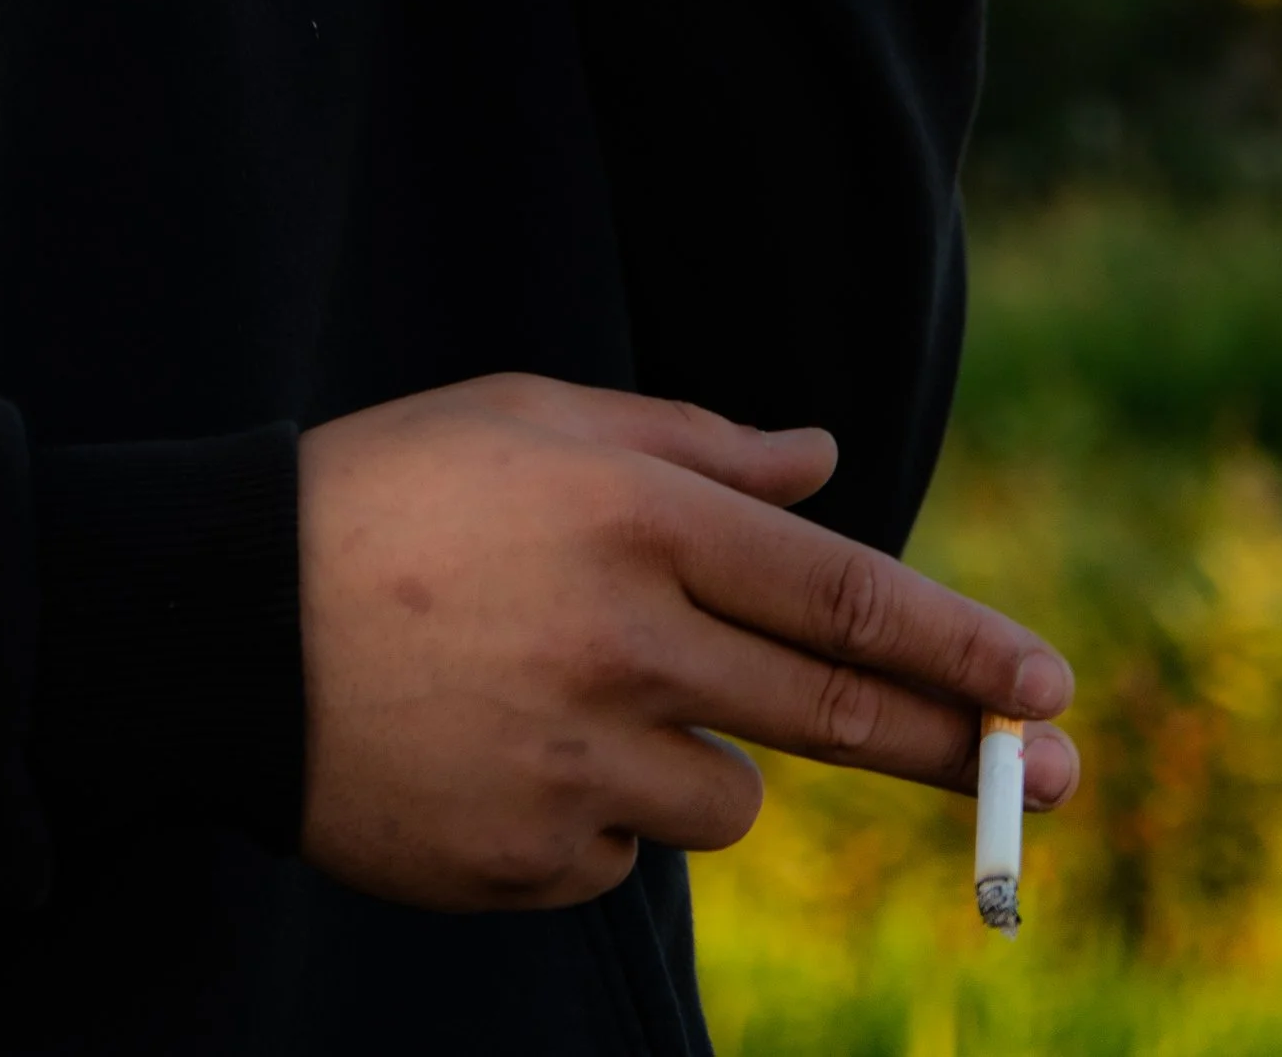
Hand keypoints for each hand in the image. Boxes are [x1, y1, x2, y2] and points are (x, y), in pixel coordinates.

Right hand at [298, 374, 1078, 912]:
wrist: (222, 625)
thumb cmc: (390, 492)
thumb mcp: (534, 421)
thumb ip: (693, 446)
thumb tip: (824, 464)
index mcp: (634, 519)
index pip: (841, 592)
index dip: (959, 643)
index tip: (1049, 685)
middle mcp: (627, 645)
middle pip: (836, 715)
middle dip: (962, 747)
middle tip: (1060, 777)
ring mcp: (581, 766)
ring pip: (724, 796)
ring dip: (694, 756)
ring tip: (564, 691)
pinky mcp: (533, 860)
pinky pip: (620, 850)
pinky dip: (589, 809)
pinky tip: (497, 744)